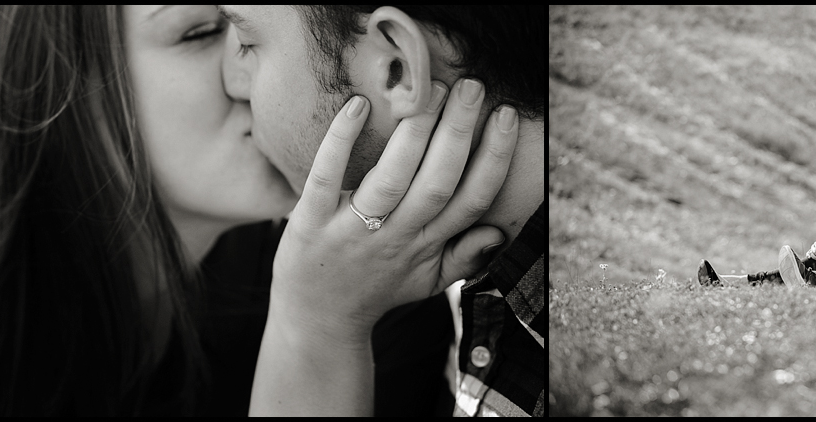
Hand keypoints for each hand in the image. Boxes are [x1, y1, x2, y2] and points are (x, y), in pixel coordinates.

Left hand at [270, 78, 518, 342]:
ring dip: (413, 133)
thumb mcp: (428, 282)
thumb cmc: (377, 289)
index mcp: (428, 245)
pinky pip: (326, 177)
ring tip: (430, 89)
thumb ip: (466, 257)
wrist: (317, 320)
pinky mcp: (311, 221)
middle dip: (458, 132)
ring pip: (391, 179)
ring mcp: (353, 230)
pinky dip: (341, 141)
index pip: (471, 200)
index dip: (493, 158)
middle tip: (471, 85)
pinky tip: (357, 105)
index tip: (504, 115)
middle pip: (437, 183)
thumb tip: (499, 231)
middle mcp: (396, 237)